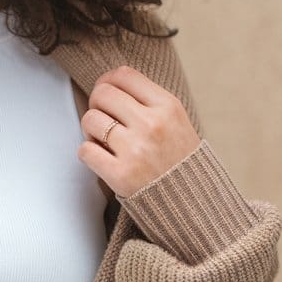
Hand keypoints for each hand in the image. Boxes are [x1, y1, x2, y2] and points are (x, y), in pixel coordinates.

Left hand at [76, 65, 201, 198]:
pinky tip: (102, 159)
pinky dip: (88, 153)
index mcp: (168, 107)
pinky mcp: (121, 175)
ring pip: (90, 119)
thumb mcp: (176, 121)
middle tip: (104, 118)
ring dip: (90, 130)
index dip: (108, 81)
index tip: (106, 93)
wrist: (195, 207)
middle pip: (102, 93)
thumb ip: (147, 101)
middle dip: (96, 104)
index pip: (124, 75)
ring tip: (104, 140)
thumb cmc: (180, 161)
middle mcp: (152, 124)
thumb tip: (107, 83)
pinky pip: (85, 150)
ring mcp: (136, 150)